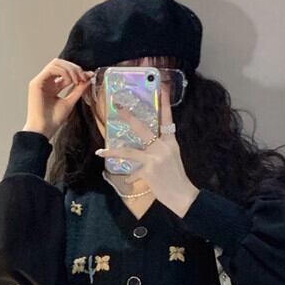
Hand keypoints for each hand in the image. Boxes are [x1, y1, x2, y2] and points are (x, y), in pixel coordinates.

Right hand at [23, 59, 93, 140]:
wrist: (43, 130)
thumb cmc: (53, 120)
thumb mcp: (70, 101)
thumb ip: (78, 89)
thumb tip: (88, 78)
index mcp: (52, 86)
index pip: (65, 72)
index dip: (78, 71)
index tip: (88, 76)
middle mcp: (46, 82)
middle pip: (61, 64)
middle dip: (74, 68)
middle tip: (83, 77)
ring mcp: (40, 81)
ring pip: (56, 63)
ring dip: (70, 69)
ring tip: (77, 80)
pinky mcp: (36, 83)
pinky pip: (51, 69)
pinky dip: (63, 72)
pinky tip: (69, 80)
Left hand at [94, 85, 199, 216]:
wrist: (182, 196)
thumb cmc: (177, 178)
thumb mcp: (172, 158)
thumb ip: (160, 150)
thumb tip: (146, 149)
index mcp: (171, 141)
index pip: (167, 118)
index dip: (165, 103)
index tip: (163, 88)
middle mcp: (163, 146)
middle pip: (142, 128)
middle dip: (128, 116)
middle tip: (117, 105)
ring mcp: (155, 158)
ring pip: (129, 151)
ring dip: (113, 151)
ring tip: (101, 151)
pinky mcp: (149, 170)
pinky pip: (133, 172)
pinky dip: (130, 177)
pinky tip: (127, 181)